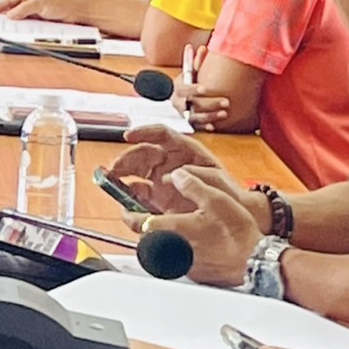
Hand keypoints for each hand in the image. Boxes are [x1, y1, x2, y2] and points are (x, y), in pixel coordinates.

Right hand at [0, 0, 87, 23]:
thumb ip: (23, 9)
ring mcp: (35, 12)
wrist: (79, 12)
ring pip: (20, 19)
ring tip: (6, 30)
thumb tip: (9, 15)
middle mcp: (30, 2)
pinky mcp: (41, 22)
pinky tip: (21, 33)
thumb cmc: (62, 2)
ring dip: (15, 24)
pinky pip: (29, 26)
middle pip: (13, 10)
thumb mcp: (39, 3)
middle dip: (4, 16)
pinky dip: (24, 29)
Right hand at [109, 124, 233, 217]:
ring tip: (112, 184)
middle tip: (113, 169)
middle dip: (125, 159)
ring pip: (136, 172)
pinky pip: (140, 194)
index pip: (160, 134)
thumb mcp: (217, 180)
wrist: (236, 216)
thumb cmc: (229, 193)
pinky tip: (125, 200)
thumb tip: (172, 175)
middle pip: (142, 153)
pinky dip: (130, 196)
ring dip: (122, 176)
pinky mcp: (160, 198)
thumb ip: (195, 175)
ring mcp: (164, 180)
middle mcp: (171, 162)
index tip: (128, 136)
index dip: (143, 132)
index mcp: (185, 151)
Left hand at [137, 166, 263, 285]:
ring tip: (172, 228)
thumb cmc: (240, 235)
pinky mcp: (196, 274)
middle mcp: (175, 251)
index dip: (128, 214)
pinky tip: (191, 242)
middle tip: (146, 216)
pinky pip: (179, 261)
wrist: (259, 262)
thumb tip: (176, 176)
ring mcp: (184, 265)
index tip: (124, 208)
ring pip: (163, 251)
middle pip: (148, 239)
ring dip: (162, 239)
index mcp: (174, 230)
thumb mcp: (216, 199)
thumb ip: (191, 185)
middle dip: (145, 227)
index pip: (138, 223)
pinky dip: (179, 251)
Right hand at [173, 46, 228, 130]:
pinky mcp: (189, 123)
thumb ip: (195, 62)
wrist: (178, 99)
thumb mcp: (189, 73)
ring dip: (209, 116)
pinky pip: (196, 127)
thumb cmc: (187, 83)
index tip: (205, 88)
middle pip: (190, 105)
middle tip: (226, 102)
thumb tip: (202, 48)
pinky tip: (214, 127)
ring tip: (225, 114)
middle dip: (209, 104)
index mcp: (177, 88)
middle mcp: (178, 102)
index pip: (183, 89)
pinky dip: (204, 127)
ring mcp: (183, 114)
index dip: (193, 89)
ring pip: (194, 118)